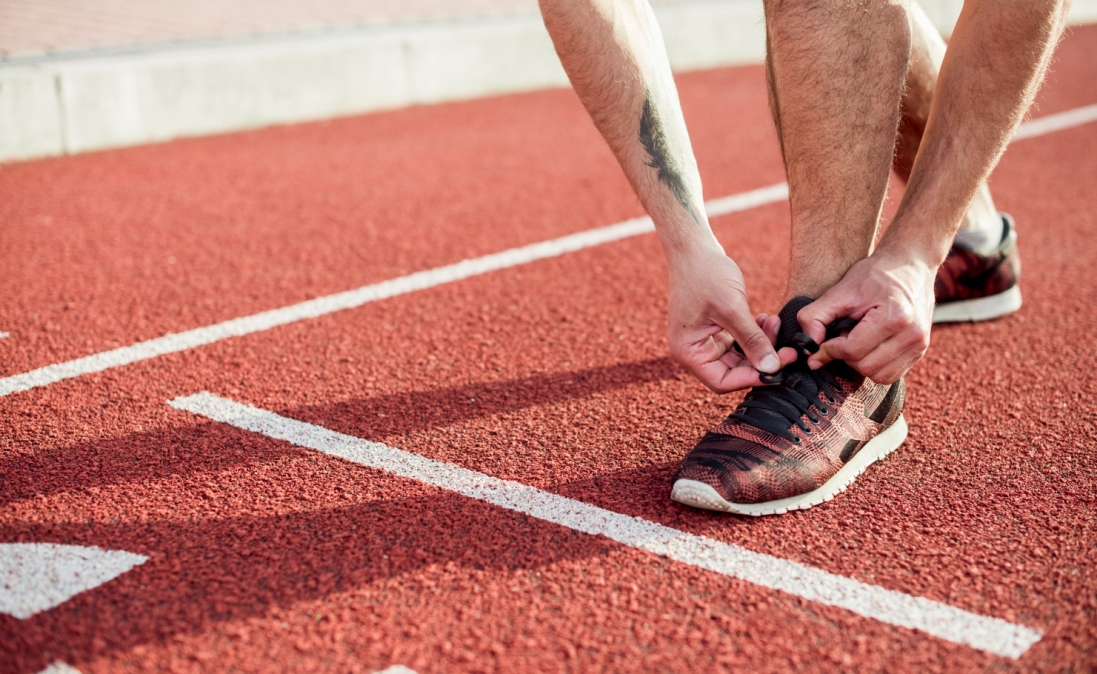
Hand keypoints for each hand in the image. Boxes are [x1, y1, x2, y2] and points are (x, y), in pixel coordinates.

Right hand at [667, 246, 796, 391]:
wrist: (694, 248)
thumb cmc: (704, 274)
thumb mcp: (731, 308)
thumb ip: (752, 340)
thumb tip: (772, 369)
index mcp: (688, 352)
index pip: (723, 381)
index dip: (752, 378)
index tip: (779, 367)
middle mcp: (695, 351)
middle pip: (734, 371)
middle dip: (762, 360)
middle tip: (789, 349)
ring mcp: (706, 340)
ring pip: (741, 357)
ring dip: (762, 344)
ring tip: (775, 323)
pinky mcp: (717, 329)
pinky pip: (741, 342)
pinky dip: (756, 334)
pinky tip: (767, 319)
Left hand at [797, 249, 935, 383]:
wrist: (910, 265)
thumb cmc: (874, 275)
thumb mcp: (839, 290)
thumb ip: (815, 318)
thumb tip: (808, 353)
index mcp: (895, 316)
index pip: (853, 351)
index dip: (831, 350)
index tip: (823, 342)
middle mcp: (913, 334)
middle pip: (866, 367)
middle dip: (846, 356)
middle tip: (844, 335)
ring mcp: (920, 345)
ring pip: (879, 376)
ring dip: (860, 363)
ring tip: (858, 339)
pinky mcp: (921, 351)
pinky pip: (891, 375)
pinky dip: (875, 366)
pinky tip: (870, 346)